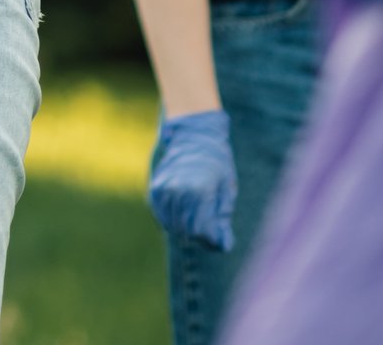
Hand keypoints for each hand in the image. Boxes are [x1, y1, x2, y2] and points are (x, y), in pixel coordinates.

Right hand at [148, 109, 236, 249]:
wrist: (193, 137)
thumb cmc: (217, 164)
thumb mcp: (227, 190)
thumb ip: (222, 219)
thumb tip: (222, 246)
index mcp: (200, 191)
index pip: (204, 232)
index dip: (214, 240)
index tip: (222, 239)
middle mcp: (179, 191)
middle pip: (188, 232)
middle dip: (202, 237)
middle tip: (212, 232)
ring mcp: (164, 191)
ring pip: (174, 227)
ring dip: (187, 231)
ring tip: (199, 221)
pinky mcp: (155, 190)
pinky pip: (162, 217)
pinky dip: (173, 221)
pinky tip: (184, 216)